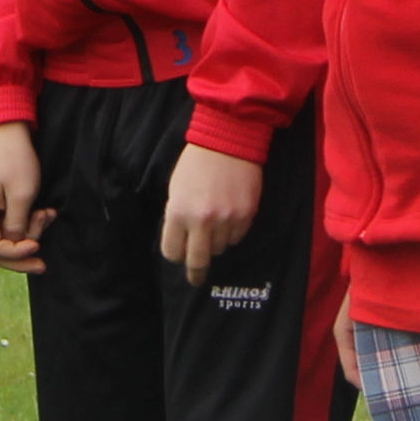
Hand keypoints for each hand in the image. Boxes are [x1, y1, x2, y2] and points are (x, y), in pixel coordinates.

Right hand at [0, 125, 51, 274]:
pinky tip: (41, 213)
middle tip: (43, 262)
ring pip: (1, 240)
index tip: (38, 247)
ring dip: (27, 235)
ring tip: (46, 215)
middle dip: (21, 255)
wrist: (6, 131)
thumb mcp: (22, 193)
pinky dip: (24, 225)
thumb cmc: (14, 157)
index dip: (16, 254)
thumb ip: (18, 225)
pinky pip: (4, 227)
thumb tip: (18, 247)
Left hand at [161, 144, 266, 276]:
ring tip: (216, 223)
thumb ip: (178, 217)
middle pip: (197, 261)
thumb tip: (183, 242)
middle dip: (195, 273)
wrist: (228, 140)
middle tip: (196, 279)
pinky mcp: (246, 215)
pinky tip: (230, 215)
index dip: (175, 254)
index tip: (179, 255)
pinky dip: (232, 232)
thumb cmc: (196, 163)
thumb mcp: (176, 189)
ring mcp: (226, 219)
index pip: (173, 252)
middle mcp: (202, 220)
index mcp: (178, 212)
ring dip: (216, 242)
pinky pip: (237, 237)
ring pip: (220, 249)